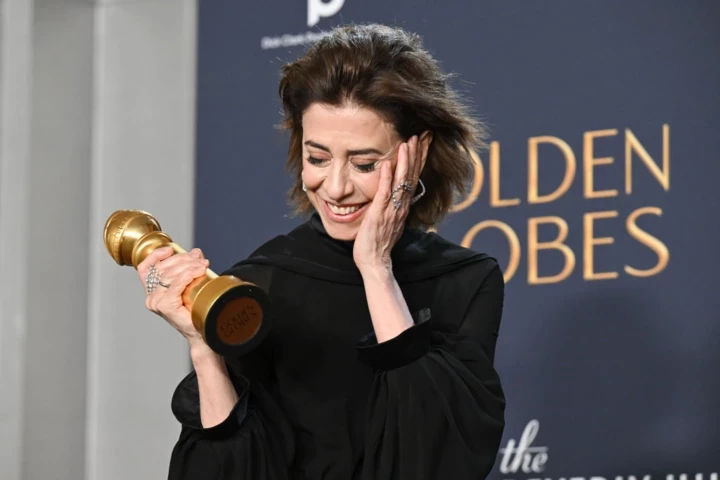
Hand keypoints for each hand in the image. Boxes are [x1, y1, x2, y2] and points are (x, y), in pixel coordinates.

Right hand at [137, 246, 210, 345]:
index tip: (171, 249)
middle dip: (183, 259)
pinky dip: (188, 275)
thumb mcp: (190, 282)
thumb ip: (190, 266)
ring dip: (189, 266)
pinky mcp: (165, 306)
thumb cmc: (195, 309)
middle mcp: (151, 296)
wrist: (202, 330)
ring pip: (170, 275)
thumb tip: (195, 252)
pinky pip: (176, 284)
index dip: (156, 255)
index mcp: (152, 290)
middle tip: (200, 259)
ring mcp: (156, 302)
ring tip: (203, 265)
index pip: (145, 268)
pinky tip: (198, 272)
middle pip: (163, 268)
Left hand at [353, 135, 422, 273]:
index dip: (419, 158)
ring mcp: (392, 209)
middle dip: (417, 153)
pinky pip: (384, 193)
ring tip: (407, 142)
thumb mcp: (390, 219)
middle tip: (421, 135)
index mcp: (403, 205)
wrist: (375, 261)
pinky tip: (387, 163)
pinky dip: (386, 177)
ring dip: (405, 160)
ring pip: (401, 181)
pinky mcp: (379, 214)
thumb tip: (392, 192)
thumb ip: (393, 204)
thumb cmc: (378, 242)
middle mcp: (401, 205)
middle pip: (412, 175)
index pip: (414, 177)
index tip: (423, 142)